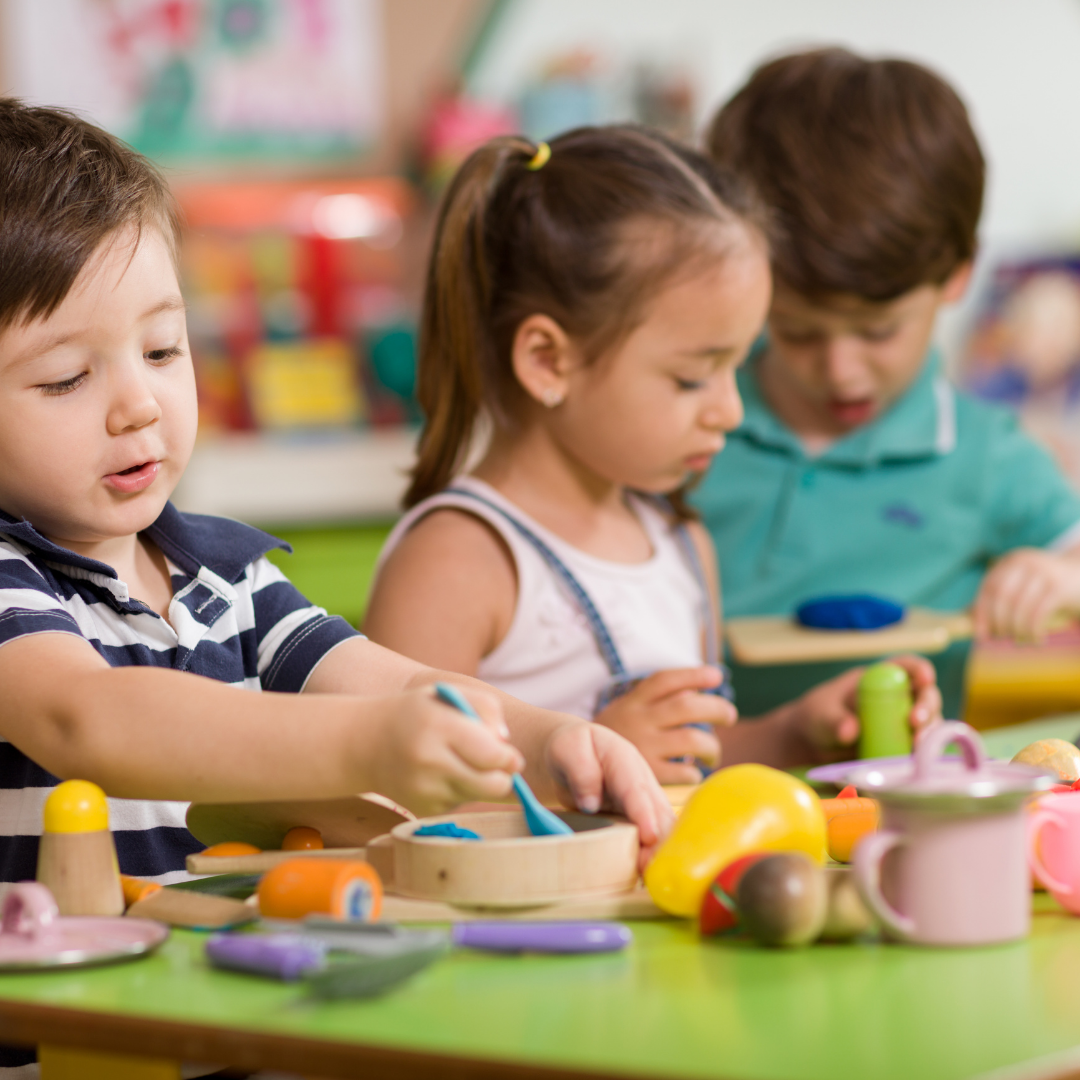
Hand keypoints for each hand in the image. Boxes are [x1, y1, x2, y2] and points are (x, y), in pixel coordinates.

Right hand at [363, 686, 523, 816]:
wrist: (363, 744)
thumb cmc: (416, 714)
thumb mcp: (448, 694)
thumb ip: (486, 707)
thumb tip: (506, 742)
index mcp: (439, 726)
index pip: (492, 755)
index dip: (509, 758)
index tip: (510, 754)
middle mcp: (430, 762)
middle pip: (493, 786)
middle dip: (504, 777)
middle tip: (496, 765)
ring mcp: (425, 790)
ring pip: (479, 796)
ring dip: (481, 783)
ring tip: (460, 762)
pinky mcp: (423, 809)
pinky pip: (460, 803)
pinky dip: (460, 791)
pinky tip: (441, 775)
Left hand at [544, 722, 674, 870]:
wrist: (576, 753)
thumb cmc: (573, 749)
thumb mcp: (568, 749)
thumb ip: (581, 771)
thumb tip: (591, 803)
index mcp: (624, 759)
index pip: (635, 788)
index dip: (644, 812)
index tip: (649, 836)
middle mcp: (641, 781)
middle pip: (657, 811)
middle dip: (659, 839)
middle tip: (652, 868)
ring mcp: (644, 800)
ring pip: (660, 826)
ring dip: (659, 850)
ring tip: (651, 876)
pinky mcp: (640, 817)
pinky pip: (653, 835)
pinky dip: (653, 853)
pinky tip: (648, 873)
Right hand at [593, 667, 734, 783]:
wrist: (578, 765)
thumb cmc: (616, 735)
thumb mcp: (628, 709)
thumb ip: (658, 699)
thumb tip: (698, 691)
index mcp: (634, 702)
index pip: (666, 680)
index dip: (694, 675)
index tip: (717, 676)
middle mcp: (640, 721)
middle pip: (687, 707)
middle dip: (717, 709)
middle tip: (729, 716)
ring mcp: (644, 747)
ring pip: (692, 739)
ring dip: (712, 746)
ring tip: (712, 753)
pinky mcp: (647, 775)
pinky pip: (684, 772)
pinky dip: (695, 772)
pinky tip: (693, 773)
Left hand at [784, 654, 942, 763]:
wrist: (812, 746)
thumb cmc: (818, 717)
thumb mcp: (820, 715)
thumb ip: (833, 720)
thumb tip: (850, 730)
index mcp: (879, 679)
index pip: (906, 667)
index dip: (919, 669)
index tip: (925, 678)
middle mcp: (898, 699)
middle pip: (925, 696)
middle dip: (927, 707)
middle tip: (916, 723)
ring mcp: (903, 725)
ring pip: (929, 724)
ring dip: (929, 734)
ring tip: (917, 747)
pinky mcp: (903, 748)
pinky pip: (920, 750)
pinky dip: (923, 756)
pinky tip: (916, 764)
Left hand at [973, 547, 1079, 641]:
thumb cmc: (1047, 589)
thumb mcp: (1023, 588)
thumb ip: (999, 600)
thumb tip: (969, 621)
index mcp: (1011, 561)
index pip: (989, 588)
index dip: (982, 613)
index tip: (981, 636)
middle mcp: (1025, 562)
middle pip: (1002, 596)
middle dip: (999, 622)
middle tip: (1002, 639)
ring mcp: (1043, 572)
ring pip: (1019, 607)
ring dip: (1017, 630)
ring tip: (1021, 641)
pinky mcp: (1059, 587)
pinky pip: (1038, 613)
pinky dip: (1033, 631)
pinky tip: (1037, 640)